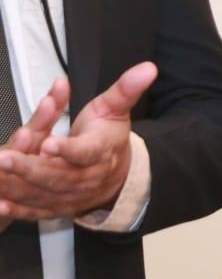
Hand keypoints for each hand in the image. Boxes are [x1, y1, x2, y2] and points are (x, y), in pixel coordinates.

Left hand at [0, 62, 155, 221]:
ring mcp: (72, 196)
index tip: (47, 143)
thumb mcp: (115, 109)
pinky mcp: (58, 207)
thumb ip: (126, 88)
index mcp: (101, 151)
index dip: (67, 150)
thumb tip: (148, 68)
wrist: (117, 176)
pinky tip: (1, 204)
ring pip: (43, 194)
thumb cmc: (108, 138)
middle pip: (59, 176)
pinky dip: (19, 209)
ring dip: (18, 187)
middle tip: (4, 158)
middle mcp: (88, 178)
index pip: (85, 152)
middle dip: (29, 168)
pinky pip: (36, 210)